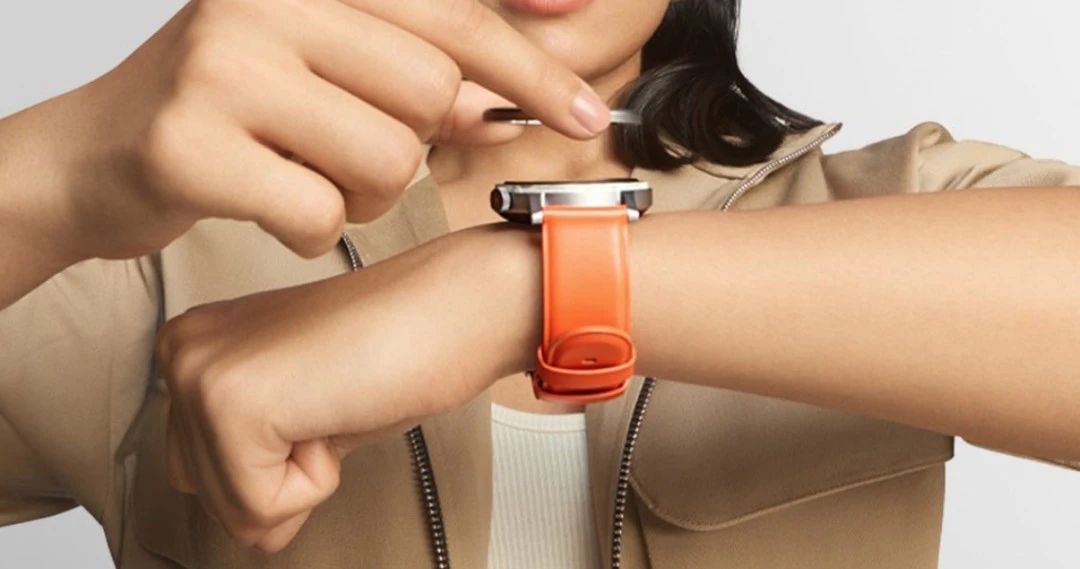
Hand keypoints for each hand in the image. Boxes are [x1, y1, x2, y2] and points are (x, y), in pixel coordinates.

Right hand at [35, 0, 609, 262]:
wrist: (93, 158)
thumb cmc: (226, 115)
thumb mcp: (321, 72)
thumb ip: (411, 74)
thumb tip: (504, 99)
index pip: (450, 17)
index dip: (530, 66)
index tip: (587, 111)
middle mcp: (262, 4)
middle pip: (429, 95)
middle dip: (414, 146)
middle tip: (355, 152)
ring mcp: (220, 70)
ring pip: (384, 160)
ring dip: (363, 194)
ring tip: (305, 177)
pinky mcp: (189, 145)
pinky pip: (319, 214)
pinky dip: (310, 229)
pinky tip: (268, 208)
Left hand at [155, 225, 539, 551]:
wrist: (455, 306)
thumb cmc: (398, 345)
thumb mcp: (303, 407)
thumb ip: (253, 455)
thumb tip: (251, 531)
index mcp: (194, 345)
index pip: (198, 471)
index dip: (280, 459)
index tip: (323, 398)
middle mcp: (182, 352)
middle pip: (208, 495)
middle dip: (285, 474)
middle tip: (332, 402)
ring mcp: (199, 376)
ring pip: (235, 509)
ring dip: (304, 475)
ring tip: (335, 402)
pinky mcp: (233, 406)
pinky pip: (264, 508)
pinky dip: (318, 478)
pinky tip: (338, 409)